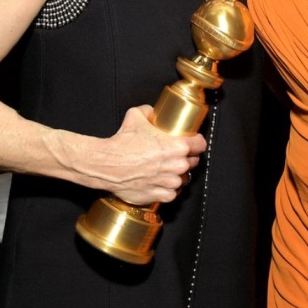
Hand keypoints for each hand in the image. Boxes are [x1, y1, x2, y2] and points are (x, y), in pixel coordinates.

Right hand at [74, 105, 204, 205]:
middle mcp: (177, 165)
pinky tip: (161, 182)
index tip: (193, 142)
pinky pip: (172, 193)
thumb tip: (152, 112)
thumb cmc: (122, 143)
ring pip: (183, 179)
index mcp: (178, 146)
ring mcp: (170, 182)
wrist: (107, 164)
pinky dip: (168, 189)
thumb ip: (148, 112)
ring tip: (166, 169)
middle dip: (186, 158)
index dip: (197, 142)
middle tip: (174, 155)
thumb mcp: (136, 116)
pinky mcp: (160, 195)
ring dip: (177, 174)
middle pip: (193, 162)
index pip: (200, 145)